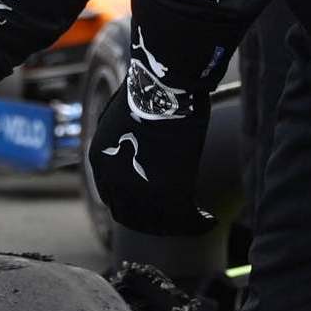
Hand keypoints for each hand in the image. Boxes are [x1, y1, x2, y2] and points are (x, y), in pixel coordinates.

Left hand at [87, 27, 215, 235]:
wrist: (162, 86)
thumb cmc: (148, 91)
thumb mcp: (121, 119)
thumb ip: (122, 143)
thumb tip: (136, 153)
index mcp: (100, 161)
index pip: (113, 199)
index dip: (134, 206)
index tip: (154, 206)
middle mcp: (114, 180)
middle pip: (131, 218)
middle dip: (154, 221)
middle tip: (175, 218)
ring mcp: (139, 189)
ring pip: (159, 223)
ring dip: (178, 224)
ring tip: (197, 218)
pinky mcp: (168, 192)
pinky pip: (185, 219)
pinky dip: (198, 223)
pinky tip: (210, 218)